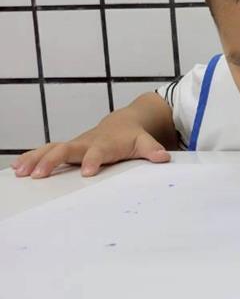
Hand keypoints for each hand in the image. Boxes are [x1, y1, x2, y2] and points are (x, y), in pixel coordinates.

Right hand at [13, 121, 170, 178]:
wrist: (123, 123)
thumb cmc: (132, 137)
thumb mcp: (145, 142)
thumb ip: (152, 150)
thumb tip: (163, 157)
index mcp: (106, 144)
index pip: (98, 151)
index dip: (92, 160)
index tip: (87, 171)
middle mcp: (86, 143)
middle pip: (67, 149)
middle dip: (52, 161)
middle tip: (39, 175)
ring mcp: (74, 145)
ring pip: (51, 148)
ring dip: (35, 159)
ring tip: (20, 172)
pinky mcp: (67, 148)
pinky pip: (45, 151)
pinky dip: (31, 157)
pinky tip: (17, 168)